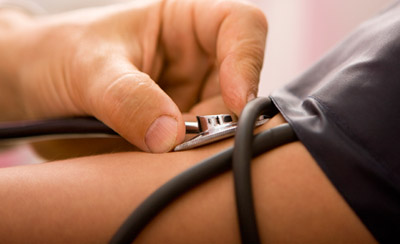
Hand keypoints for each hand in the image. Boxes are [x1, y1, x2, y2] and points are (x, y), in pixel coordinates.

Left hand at [0, 0, 267, 151]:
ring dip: (203, 149)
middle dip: (222, 121)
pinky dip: (186, 166)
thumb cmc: (55, 56)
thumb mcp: (87, 67)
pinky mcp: (175, 135)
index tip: (235, 101)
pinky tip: (158, 169)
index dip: (248, 60)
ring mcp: (188, 102)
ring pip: (224, 129)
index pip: (243, 27)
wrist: (29, 90)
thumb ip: (127, 98)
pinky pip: (197, 154)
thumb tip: (171, 137)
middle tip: (185, 146)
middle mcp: (195, 63)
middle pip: (240, 90)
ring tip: (161, 158)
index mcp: (183, 25)